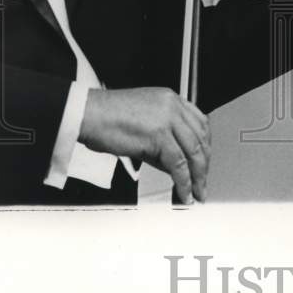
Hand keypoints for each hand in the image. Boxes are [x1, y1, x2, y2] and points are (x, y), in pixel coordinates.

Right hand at [79, 87, 210, 203]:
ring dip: (197, 177)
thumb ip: (163, 138)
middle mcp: (173, 106)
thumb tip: (175, 163)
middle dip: (204, 164)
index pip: (200, 122)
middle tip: (202, 183)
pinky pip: (178, 164)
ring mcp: (167, 119)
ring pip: (193, 152)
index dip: (205, 145)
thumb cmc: (106, 118)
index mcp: (170, 99)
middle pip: (201, 138)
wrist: (86, 113)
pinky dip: (184, 182)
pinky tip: (184, 193)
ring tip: (196, 193)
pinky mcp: (159, 136)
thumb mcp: (143, 122)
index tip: (204, 162)